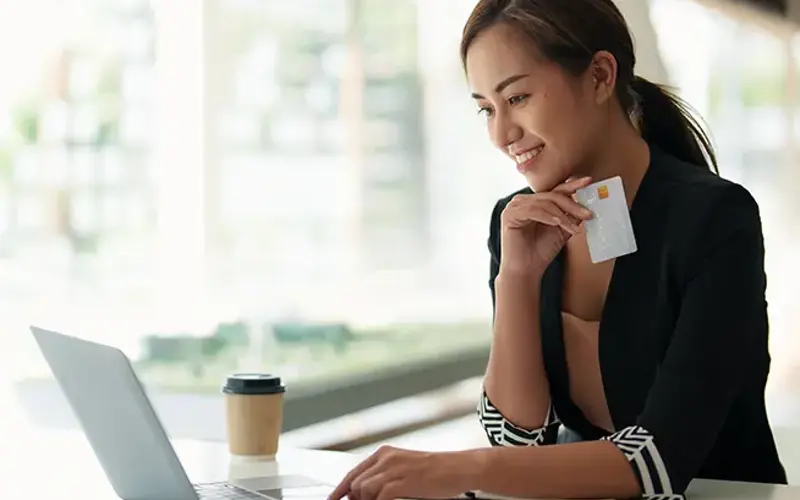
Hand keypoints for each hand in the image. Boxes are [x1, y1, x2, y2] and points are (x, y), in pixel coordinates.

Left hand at [327, 446, 481, 499]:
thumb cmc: (436, 470)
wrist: (458, 468)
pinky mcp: (403, 482)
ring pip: (363, 490)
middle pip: (355, 483)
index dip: (340, 490)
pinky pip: (379, 498)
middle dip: (354, 499)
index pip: (353, 473)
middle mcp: (386, 459)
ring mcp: (394, 470)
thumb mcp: (405, 467)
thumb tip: (363, 491)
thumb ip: (384, 476)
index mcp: (385, 454)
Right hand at [499, 176, 592, 274]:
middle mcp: (522, 201)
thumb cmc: (540, 252)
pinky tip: (558, 223)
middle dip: (572, 205)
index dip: (572, 186)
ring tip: (573, 228)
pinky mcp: (510, 214)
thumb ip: (570, 217)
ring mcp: (514, 206)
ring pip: (544, 203)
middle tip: (587, 214)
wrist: (526, 270)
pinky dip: (548, 216)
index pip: (555, 191)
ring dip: (562, 215)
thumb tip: (587, 206)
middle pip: (552, 196)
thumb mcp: (561, 230)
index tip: (588, 182)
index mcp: (533, 202)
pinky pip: (533, 210)